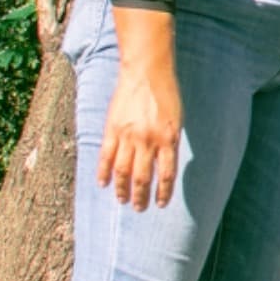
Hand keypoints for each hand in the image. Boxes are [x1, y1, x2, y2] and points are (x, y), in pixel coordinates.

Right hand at [98, 56, 182, 210]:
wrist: (147, 72)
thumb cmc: (166, 95)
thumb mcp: (176, 120)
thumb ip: (169, 143)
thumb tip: (163, 166)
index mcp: (169, 138)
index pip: (166, 174)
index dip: (163, 192)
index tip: (160, 204)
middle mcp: (148, 140)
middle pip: (143, 177)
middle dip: (141, 196)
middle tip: (139, 208)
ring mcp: (128, 135)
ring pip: (122, 170)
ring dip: (122, 189)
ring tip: (122, 200)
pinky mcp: (112, 128)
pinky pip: (105, 155)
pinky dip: (103, 172)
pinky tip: (102, 184)